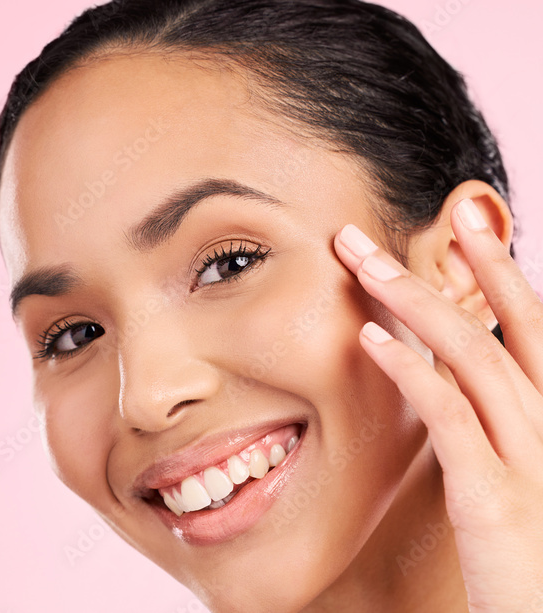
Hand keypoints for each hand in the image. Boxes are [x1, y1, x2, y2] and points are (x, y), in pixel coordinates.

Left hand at [333, 198, 542, 611]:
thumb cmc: (521, 552)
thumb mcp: (507, 471)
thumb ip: (485, 418)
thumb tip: (444, 368)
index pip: (534, 327)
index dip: (502, 271)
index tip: (465, 224)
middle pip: (505, 325)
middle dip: (454, 266)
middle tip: (383, 230)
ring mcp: (531, 460)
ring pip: (476, 358)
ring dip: (416, 302)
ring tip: (361, 263)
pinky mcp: (495, 497)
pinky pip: (452, 417)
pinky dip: (411, 371)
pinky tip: (370, 339)